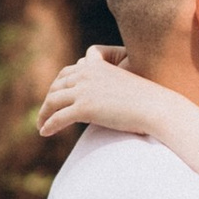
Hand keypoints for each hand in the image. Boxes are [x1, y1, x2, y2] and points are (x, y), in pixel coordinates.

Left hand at [36, 48, 198, 183]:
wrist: (157, 108)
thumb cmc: (148, 101)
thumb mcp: (126, 85)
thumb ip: (110, 87)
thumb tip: (103, 101)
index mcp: (98, 66)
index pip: (70, 70)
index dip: (60, 83)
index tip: (57, 95)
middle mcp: (88, 74)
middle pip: (58, 84)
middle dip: (49, 98)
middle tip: (46, 112)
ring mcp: (85, 90)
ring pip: (53, 100)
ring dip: (44, 113)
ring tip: (41, 124)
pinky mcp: (85, 108)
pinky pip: (58, 117)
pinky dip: (48, 125)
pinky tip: (44, 132)